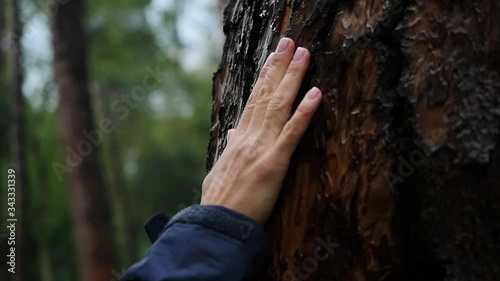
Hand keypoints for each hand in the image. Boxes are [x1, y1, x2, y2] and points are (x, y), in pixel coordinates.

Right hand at [201, 38, 321, 224]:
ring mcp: (261, 148)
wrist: (217, 225)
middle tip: (290, 42)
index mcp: (239, 139)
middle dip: (279, 67)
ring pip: (278, 106)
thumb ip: (229, 146)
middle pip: (266, 95)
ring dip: (292, 78)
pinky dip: (304, 113)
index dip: (265, 77)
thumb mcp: (220, 169)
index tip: (273, 58)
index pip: (253, 100)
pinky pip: (292, 133)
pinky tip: (315, 94)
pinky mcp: (274, 163)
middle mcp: (249, 137)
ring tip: (303, 55)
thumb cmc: (219, 201)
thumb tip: (233, 129)